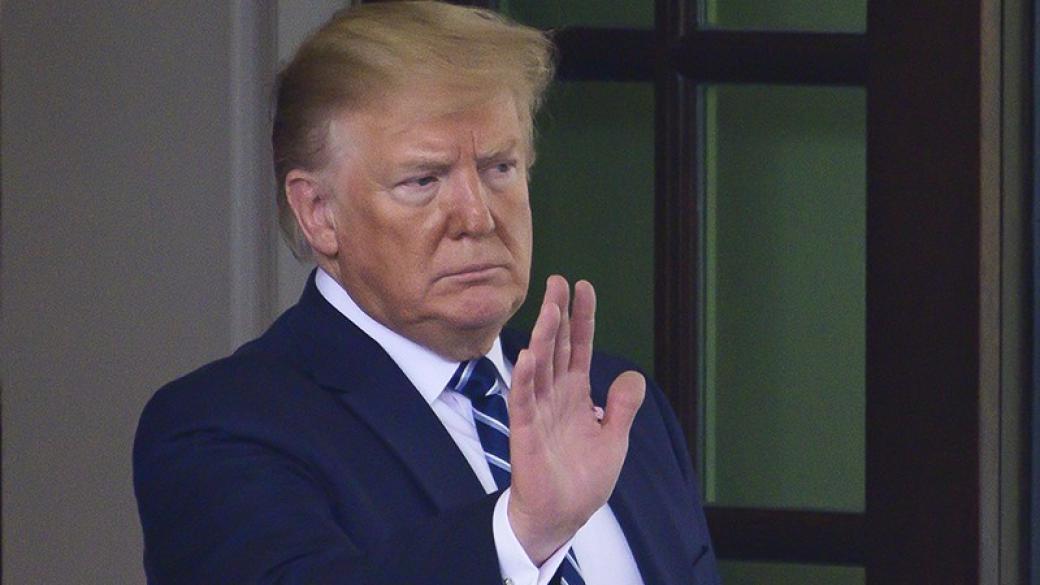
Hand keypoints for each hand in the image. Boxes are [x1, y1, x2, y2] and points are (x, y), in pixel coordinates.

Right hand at [506, 275, 645, 563]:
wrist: (561, 516)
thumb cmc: (582, 479)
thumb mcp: (614, 439)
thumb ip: (622, 407)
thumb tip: (632, 374)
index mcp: (576, 394)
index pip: (580, 347)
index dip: (583, 318)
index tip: (583, 286)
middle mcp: (555, 396)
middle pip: (557, 347)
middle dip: (558, 314)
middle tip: (557, 281)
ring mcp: (538, 412)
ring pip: (540, 367)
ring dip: (544, 338)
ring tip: (549, 309)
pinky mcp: (525, 433)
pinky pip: (523, 401)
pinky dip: (525, 379)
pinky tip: (528, 355)